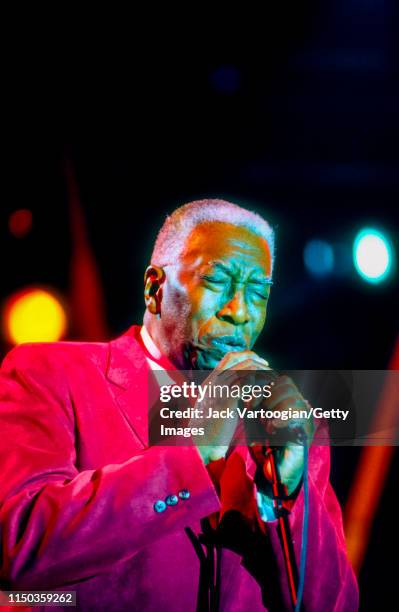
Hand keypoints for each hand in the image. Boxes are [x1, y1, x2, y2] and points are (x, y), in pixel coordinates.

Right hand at [192, 350, 269, 464]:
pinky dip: (257, 387)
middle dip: (259, 364)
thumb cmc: (213, 426)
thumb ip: (227, 391)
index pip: (230, 357)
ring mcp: (218, 390)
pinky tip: (264, 395)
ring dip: (261, 376)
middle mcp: (214, 381)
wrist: (203, 444)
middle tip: (271, 372)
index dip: (248, 356)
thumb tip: (244, 383)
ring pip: (244, 371)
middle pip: (239, 361)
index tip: (262, 363)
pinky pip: (245, 385)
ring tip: (270, 383)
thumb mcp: (218, 403)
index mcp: (212, 379)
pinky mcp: (225, 401)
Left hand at [251, 375, 314, 497]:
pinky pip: (298, 412)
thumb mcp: (255, 420)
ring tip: (267, 423)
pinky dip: (282, 417)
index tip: (248, 403)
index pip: (278, 379)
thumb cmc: (263, 444)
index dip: (262, 387)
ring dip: (274, 407)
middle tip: (257, 412)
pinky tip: (274, 427)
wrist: (275, 470)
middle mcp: (298, 403)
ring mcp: (305, 415)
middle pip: (286, 383)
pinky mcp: (308, 428)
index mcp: (286, 399)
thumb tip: (246, 381)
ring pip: (292, 396)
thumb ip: (253, 402)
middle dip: (268, 396)